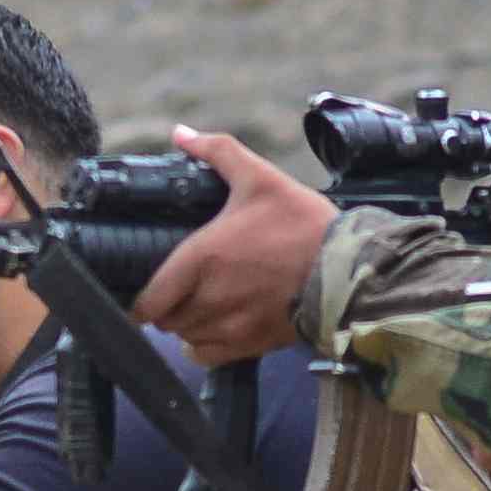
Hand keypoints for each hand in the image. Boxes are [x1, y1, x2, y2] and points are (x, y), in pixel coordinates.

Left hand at [127, 128, 335, 362]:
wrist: (350, 269)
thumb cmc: (303, 225)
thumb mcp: (260, 178)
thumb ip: (217, 153)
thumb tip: (180, 134)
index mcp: (202, 259)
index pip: (148, 299)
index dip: (139, 298)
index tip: (146, 287)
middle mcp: (209, 299)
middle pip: (164, 319)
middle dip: (166, 305)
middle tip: (177, 287)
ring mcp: (230, 327)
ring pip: (184, 338)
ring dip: (185, 323)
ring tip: (198, 303)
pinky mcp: (251, 346)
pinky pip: (207, 356)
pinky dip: (203, 345)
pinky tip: (214, 326)